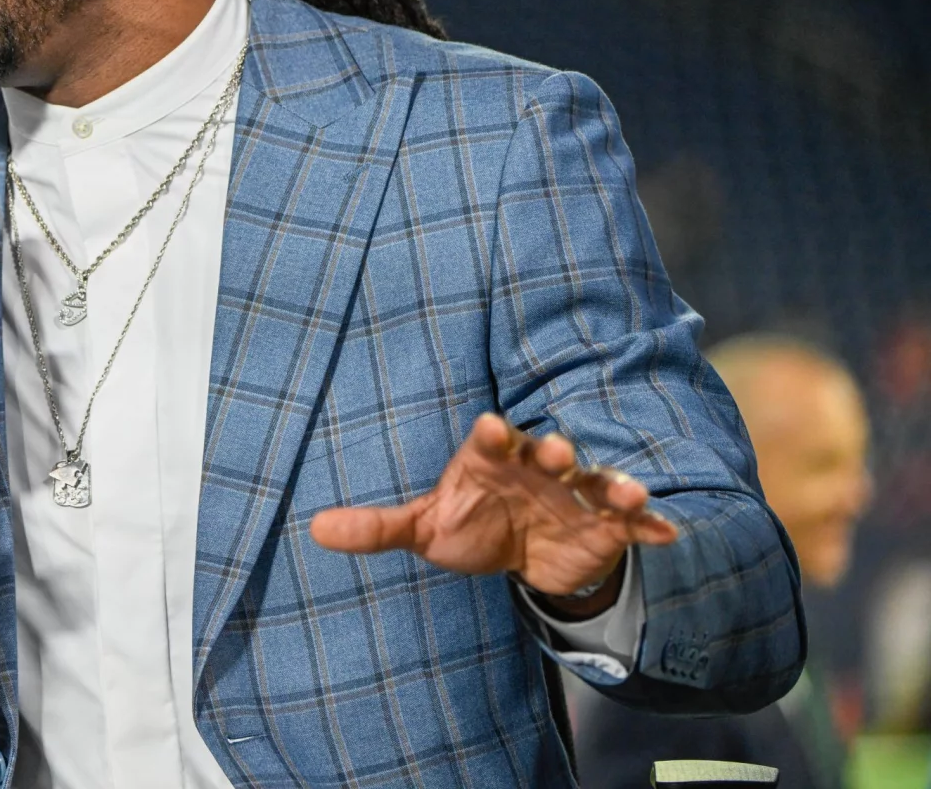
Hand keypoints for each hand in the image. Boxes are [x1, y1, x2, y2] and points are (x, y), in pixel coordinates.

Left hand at [309, 413, 677, 617]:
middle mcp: (537, 468)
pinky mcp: (607, 525)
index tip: (489, 428)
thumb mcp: (424, 529)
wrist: (523, 553)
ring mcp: (575, 494)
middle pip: (547, 454)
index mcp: (490, 460)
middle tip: (559, 451)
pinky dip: (649, 524)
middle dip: (553, 452)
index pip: (489, 441)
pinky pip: (631, 522)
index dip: (491, 435)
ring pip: (597, 482)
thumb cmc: (469, 525)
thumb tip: (314, 529)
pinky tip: (668, 531)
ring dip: (614, 484)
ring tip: (632, 492)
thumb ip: (376, 528)